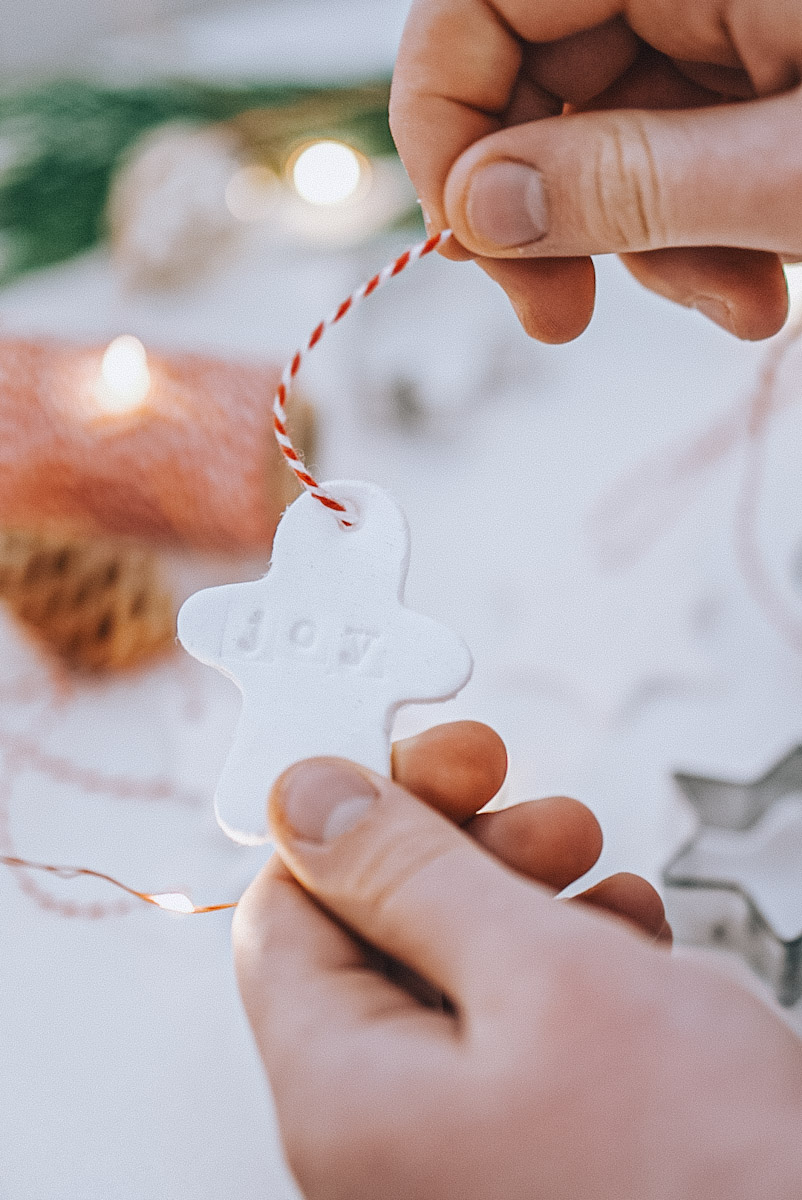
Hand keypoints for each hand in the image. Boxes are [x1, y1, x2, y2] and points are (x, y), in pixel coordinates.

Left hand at [233, 722, 801, 1199]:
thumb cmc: (699, 1173)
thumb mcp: (543, 975)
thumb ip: (408, 877)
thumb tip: (306, 798)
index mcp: (345, 1096)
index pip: (284, 913)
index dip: (349, 820)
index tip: (423, 761)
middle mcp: (383, 1129)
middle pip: (374, 934)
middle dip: (459, 850)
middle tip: (536, 813)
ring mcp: (453, 1140)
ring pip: (454, 966)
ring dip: (526, 897)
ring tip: (601, 876)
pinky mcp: (526, 1138)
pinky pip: (513, 1019)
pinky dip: (566, 960)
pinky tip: (627, 941)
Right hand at [390, 0, 800, 342]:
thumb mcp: (788, 173)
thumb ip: (626, 181)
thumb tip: (477, 210)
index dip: (440, 117)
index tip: (460, 237)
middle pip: (535, 78)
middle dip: (552, 216)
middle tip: (560, 314)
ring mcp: (730, 23)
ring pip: (610, 135)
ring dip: (646, 246)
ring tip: (735, 301)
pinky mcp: (762, 75)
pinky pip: (682, 151)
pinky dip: (703, 231)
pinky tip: (760, 279)